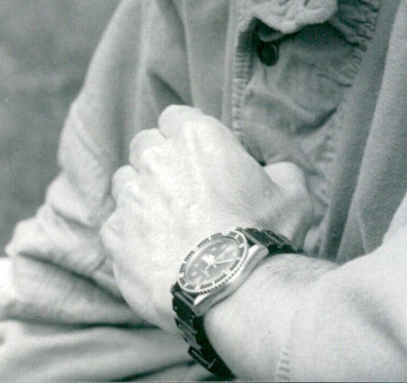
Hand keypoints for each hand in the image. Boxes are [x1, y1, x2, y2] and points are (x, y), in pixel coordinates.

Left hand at [100, 105, 312, 330]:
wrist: (231, 289)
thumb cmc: (264, 235)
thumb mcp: (292, 193)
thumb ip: (280, 171)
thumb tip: (276, 172)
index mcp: (196, 136)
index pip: (175, 116)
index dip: (184, 134)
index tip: (195, 155)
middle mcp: (156, 158)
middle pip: (144, 143)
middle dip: (157, 158)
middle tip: (179, 186)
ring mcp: (131, 196)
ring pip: (124, 181)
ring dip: (139, 193)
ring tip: (162, 221)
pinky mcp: (115, 235)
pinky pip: (113, 225)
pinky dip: (127, 234)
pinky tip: (151, 252)